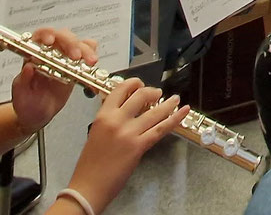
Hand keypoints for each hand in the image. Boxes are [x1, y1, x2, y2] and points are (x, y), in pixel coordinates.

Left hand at [12, 27, 94, 130]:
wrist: (37, 115)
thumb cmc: (26, 104)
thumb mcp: (20, 95)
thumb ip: (22, 82)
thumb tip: (27, 67)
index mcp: (33, 54)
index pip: (40, 36)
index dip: (46, 35)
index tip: (50, 42)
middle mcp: (50, 52)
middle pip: (63, 37)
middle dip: (71, 43)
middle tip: (75, 56)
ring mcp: (64, 58)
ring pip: (78, 44)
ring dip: (85, 50)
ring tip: (89, 62)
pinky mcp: (76, 66)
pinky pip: (87, 53)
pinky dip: (91, 54)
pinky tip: (92, 62)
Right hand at [65, 79, 190, 209]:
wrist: (88, 186)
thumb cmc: (90, 165)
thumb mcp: (96, 133)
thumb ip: (111, 119)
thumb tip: (127, 110)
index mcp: (103, 116)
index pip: (120, 89)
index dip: (134, 83)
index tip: (140, 84)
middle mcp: (116, 120)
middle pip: (140, 96)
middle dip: (152, 92)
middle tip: (158, 93)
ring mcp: (129, 133)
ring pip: (154, 111)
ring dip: (168, 103)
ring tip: (174, 99)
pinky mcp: (139, 146)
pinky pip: (161, 128)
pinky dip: (174, 118)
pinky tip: (182, 111)